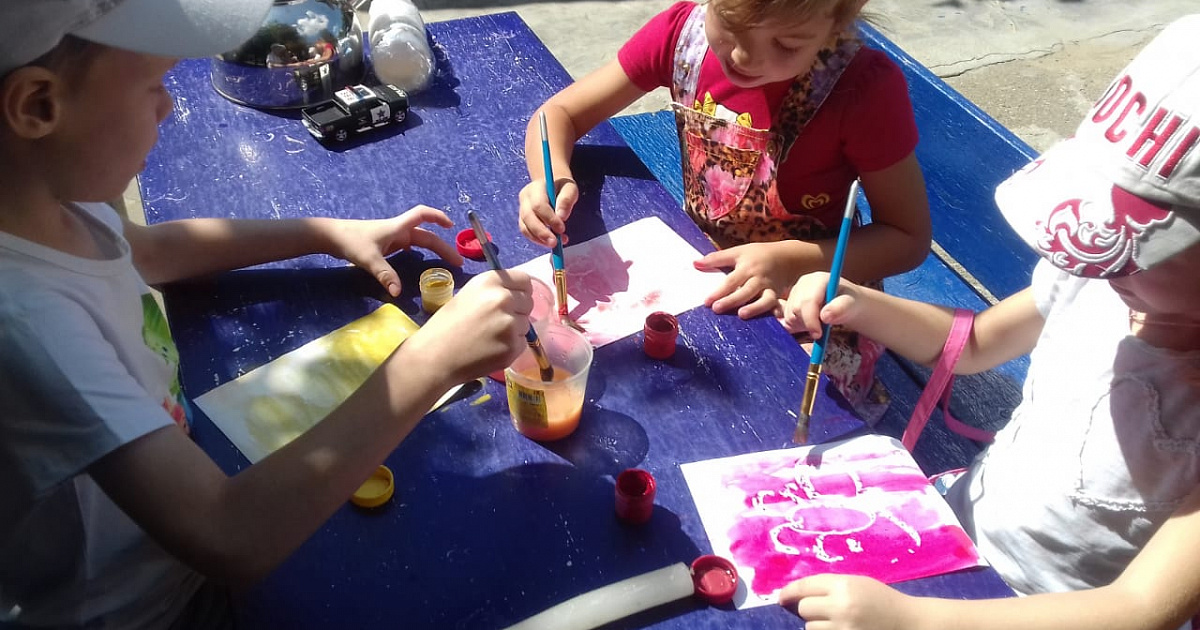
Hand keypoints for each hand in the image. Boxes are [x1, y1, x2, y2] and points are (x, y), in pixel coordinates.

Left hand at [326, 205, 463, 296]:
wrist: (332, 237)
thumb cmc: (351, 241)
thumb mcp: (369, 260)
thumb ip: (385, 274)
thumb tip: (398, 292)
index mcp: (398, 228)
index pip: (422, 215)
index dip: (438, 217)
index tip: (451, 226)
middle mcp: (398, 231)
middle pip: (427, 236)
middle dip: (443, 247)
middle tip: (457, 263)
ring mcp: (393, 237)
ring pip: (419, 241)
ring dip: (434, 249)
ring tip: (447, 263)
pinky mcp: (387, 244)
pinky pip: (410, 246)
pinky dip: (420, 251)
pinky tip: (422, 261)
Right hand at [403, 270, 532, 385]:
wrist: (435, 357)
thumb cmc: (446, 325)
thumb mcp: (469, 295)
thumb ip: (494, 290)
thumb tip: (517, 293)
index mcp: (490, 281)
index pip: (525, 280)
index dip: (519, 290)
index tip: (513, 299)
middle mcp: (504, 299)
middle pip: (529, 301)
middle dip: (518, 310)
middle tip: (497, 321)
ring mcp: (511, 324)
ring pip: (526, 324)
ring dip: (514, 330)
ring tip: (489, 337)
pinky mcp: (513, 346)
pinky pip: (522, 343)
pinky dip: (511, 347)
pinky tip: (491, 349)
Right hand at [518, 177, 578, 247]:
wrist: (553, 187)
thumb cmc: (562, 188)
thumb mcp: (569, 189)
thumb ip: (566, 200)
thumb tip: (561, 217)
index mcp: (535, 188)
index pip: (538, 205)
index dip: (549, 219)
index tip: (562, 229)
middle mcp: (525, 198)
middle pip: (528, 217)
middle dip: (541, 232)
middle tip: (555, 243)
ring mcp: (522, 210)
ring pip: (525, 227)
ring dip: (539, 239)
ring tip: (555, 244)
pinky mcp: (523, 220)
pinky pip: (527, 233)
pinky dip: (538, 240)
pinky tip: (550, 242)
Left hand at [696, 242, 795, 318]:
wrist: (788, 257)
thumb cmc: (758, 254)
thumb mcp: (738, 252)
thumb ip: (716, 259)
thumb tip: (695, 263)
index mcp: (746, 267)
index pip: (731, 281)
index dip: (719, 292)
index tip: (707, 302)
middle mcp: (758, 278)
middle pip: (745, 291)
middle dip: (731, 301)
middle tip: (717, 309)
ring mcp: (770, 288)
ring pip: (763, 299)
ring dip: (754, 308)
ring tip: (742, 315)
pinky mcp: (778, 295)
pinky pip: (776, 304)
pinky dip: (776, 311)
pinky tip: (772, 320)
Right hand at [779, 272, 862, 335]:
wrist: (846, 304)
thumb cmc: (850, 303)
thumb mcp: (852, 305)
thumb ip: (841, 308)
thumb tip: (824, 316)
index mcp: (817, 280)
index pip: (807, 301)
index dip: (811, 320)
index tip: (818, 335)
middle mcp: (802, 284)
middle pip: (795, 309)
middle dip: (807, 324)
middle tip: (821, 332)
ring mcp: (794, 293)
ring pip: (789, 316)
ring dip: (803, 325)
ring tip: (819, 323)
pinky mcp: (789, 303)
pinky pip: (786, 320)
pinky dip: (797, 326)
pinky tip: (811, 323)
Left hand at [779, 574, 911, 629]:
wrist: (908, 623)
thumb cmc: (881, 600)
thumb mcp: (857, 583)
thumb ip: (830, 586)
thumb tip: (797, 593)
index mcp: (844, 586)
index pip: (804, 587)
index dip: (788, 592)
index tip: (780, 597)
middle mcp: (841, 607)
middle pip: (804, 608)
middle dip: (809, 609)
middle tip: (823, 610)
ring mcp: (843, 629)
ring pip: (810, 628)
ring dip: (818, 625)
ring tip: (837, 622)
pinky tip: (840, 628)